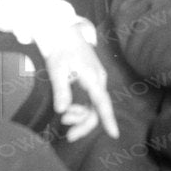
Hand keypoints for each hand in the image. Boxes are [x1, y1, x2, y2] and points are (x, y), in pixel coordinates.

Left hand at [35, 28, 119, 142]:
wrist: (63, 34)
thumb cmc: (60, 50)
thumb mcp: (57, 70)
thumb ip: (61, 90)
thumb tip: (62, 110)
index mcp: (92, 78)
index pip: (102, 102)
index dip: (108, 119)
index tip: (114, 134)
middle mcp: (98, 81)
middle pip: (97, 110)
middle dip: (84, 124)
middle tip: (69, 136)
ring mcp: (96, 81)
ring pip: (93, 107)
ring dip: (79, 116)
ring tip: (64, 116)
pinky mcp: (91, 82)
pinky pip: (90, 101)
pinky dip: (80, 109)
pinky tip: (68, 109)